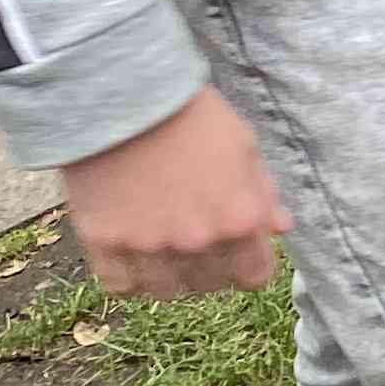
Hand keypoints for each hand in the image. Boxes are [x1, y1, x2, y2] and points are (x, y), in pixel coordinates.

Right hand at [64, 87, 288, 297]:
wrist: (123, 94)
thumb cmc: (191, 115)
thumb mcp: (243, 146)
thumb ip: (263, 193)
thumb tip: (280, 228)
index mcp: (238, 220)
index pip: (255, 277)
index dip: (250, 263)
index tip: (239, 249)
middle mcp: (196, 242)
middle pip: (211, 285)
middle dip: (212, 266)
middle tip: (198, 235)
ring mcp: (148, 246)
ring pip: (168, 292)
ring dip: (171, 274)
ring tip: (165, 243)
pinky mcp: (104, 243)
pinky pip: (122, 287)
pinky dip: (130, 278)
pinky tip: (134, 253)